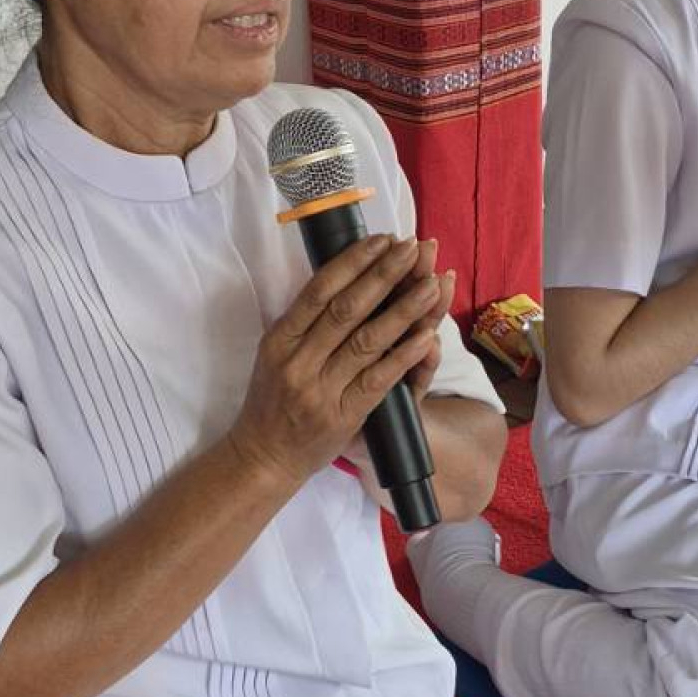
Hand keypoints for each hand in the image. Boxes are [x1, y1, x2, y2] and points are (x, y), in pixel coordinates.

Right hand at [228, 233, 449, 498]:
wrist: (265, 457)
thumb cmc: (273, 400)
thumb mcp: (275, 354)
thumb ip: (304, 322)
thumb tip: (344, 275)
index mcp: (280, 339)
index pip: (319, 290)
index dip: (353, 261)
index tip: (382, 239)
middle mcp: (298, 361)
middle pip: (347, 308)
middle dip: (384, 274)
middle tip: (412, 247)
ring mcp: (321, 389)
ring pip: (368, 340)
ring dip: (404, 309)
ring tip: (432, 283)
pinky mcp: (344, 415)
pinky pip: (380, 378)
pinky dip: (405, 354)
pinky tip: (427, 334)